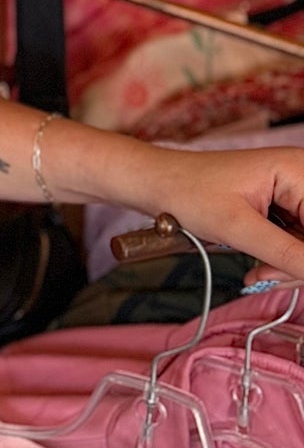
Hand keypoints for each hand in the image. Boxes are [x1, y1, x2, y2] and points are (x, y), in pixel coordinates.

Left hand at [147, 146, 303, 283]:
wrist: (157, 183)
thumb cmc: (187, 192)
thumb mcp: (237, 228)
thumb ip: (286, 254)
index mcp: (298, 170)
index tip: (292, 274)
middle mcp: (302, 178)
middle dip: (298, 265)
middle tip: (264, 276)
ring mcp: (294, 193)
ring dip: (287, 267)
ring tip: (257, 273)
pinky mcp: (284, 208)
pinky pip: (296, 242)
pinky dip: (280, 260)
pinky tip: (259, 267)